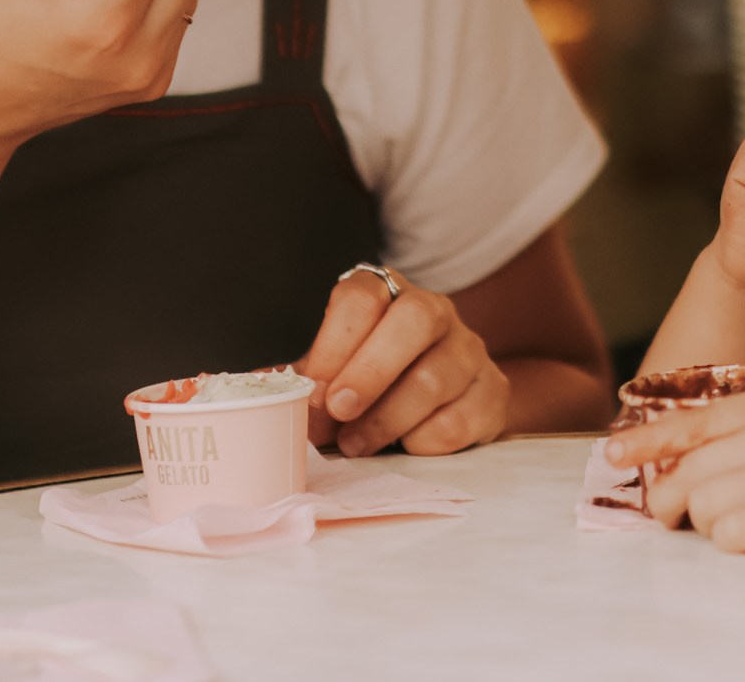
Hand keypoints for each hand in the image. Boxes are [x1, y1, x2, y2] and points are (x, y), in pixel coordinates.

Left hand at [293, 267, 509, 456]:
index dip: (334, 344)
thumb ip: (299, 379)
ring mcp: (470, 349)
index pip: (363, 296)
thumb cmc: (374, 387)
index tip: (314, 390)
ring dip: (389, 419)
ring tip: (357, 445)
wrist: (445, 405)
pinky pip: (463, 418)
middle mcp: (436, 312)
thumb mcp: (333, 374)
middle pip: (414, 319)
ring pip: (437, 376)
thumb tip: (251, 387)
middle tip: (339, 412)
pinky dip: (426, 441)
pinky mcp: (493, 391)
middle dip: (371, 370)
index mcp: (389, 296)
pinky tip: (406, 448)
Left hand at [602, 386, 744, 551]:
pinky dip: (731, 539)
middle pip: (679, 471)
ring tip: (740, 521)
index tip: (613, 456)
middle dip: (664, 498)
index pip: (685, 422)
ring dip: (704, 521)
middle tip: (670, 516)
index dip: (643, 441)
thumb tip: (715, 454)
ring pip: (698, 504)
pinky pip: (730, 534)